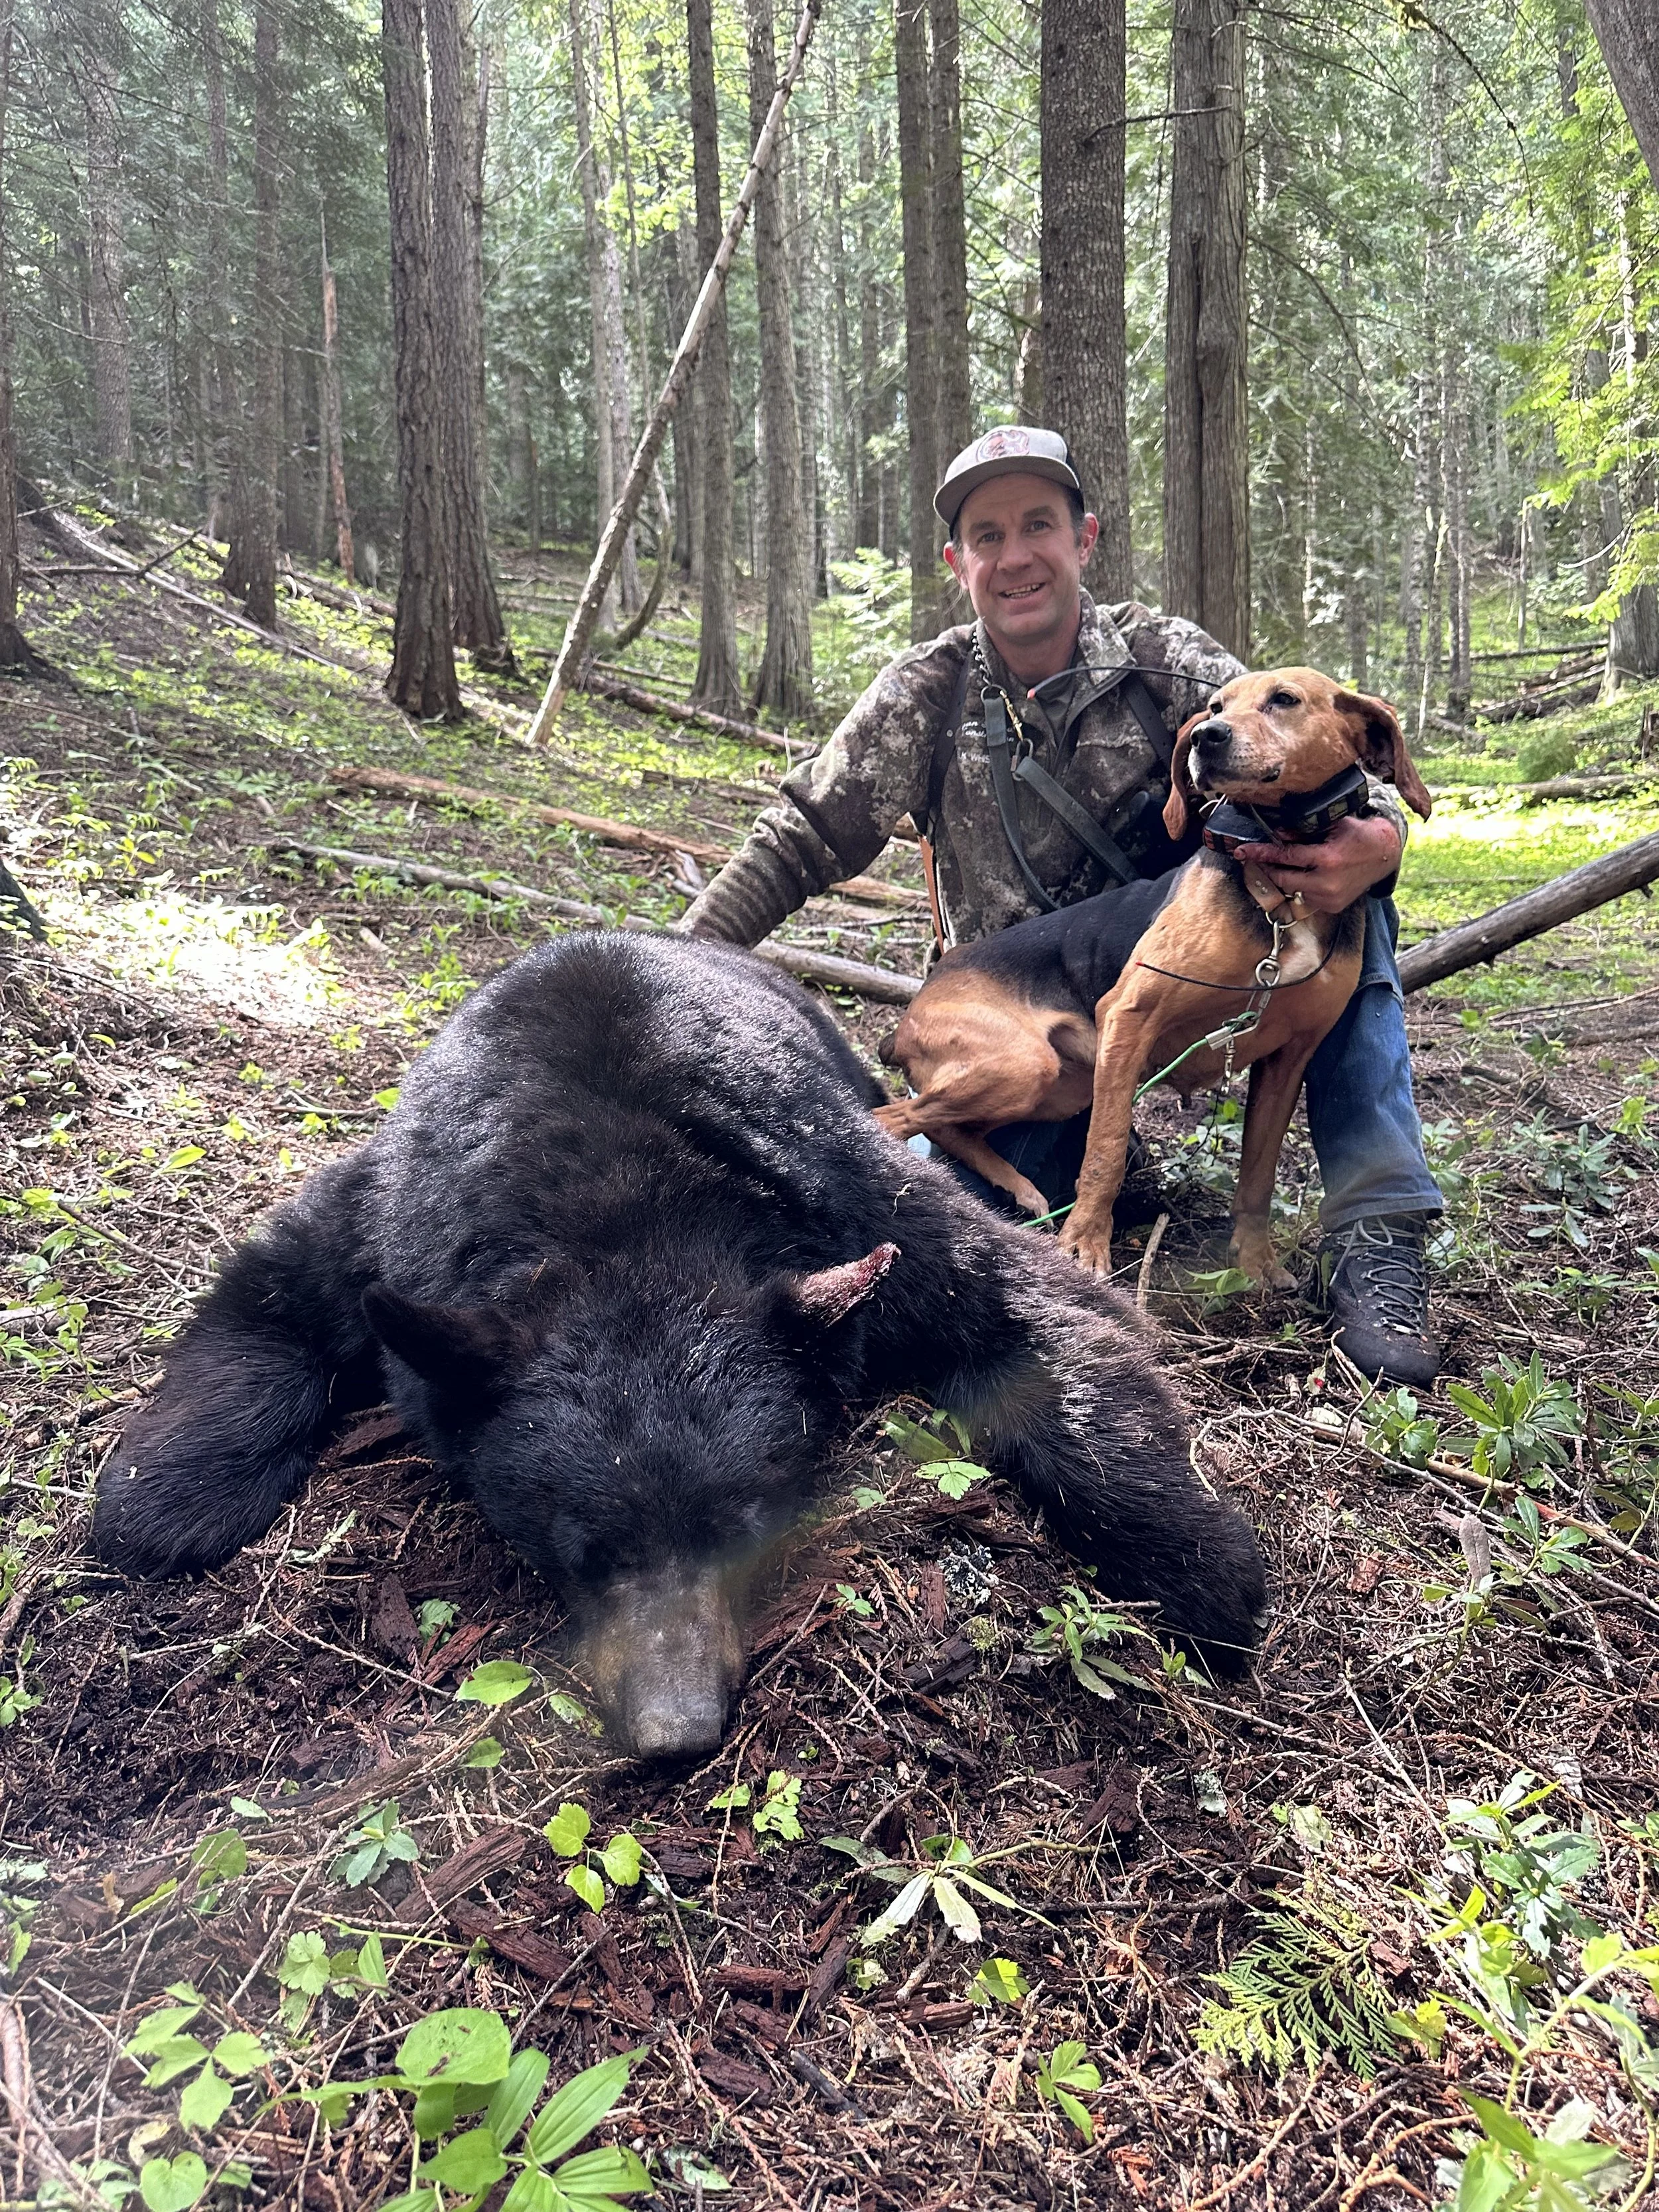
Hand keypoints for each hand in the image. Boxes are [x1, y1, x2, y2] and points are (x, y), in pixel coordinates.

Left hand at [1231, 813, 1400, 914]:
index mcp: (1327, 859)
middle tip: (1254, 858)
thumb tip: (1277, 834)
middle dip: (1267, 868)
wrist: (1384, 856)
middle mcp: (1326, 883)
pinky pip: (1306, 898)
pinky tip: (1312, 876)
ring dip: (1287, 878)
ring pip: (1293, 890)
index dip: (1261, 853)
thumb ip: (1304, 831)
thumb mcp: (1333, 825)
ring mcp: (1329, 898)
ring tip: (1293, 864)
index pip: (1285, 856)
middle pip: (1283, 878)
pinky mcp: (1332, 907)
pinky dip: (1303, 887)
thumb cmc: (1358, 836)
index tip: (1242, 851)